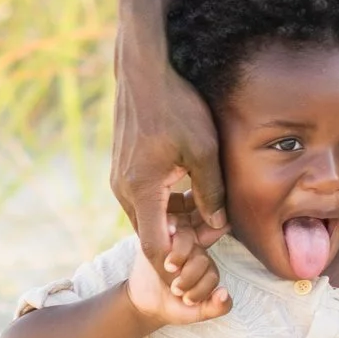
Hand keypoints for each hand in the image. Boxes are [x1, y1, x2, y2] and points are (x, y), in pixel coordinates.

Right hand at [112, 47, 226, 271]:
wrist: (143, 73)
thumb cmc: (175, 106)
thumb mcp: (203, 149)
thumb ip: (210, 191)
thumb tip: (218, 224)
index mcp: (142, 190)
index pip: (155, 247)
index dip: (176, 264)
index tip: (199, 265)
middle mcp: (124, 190)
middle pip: (151, 236)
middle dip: (182, 242)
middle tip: (213, 234)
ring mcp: (120, 180)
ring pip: (147, 219)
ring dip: (175, 224)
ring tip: (207, 214)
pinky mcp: (123, 170)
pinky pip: (143, 202)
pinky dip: (165, 207)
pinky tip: (190, 195)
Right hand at [125, 221, 229, 327]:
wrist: (147, 304)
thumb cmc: (176, 306)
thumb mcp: (198, 312)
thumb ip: (218, 307)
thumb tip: (224, 292)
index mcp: (207, 269)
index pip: (212, 274)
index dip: (202, 289)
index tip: (187, 301)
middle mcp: (195, 253)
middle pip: (201, 259)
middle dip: (189, 278)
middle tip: (175, 289)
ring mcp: (177, 244)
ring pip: (186, 244)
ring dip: (178, 260)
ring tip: (168, 271)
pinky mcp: (160, 239)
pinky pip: (168, 233)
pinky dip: (168, 241)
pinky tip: (164, 252)